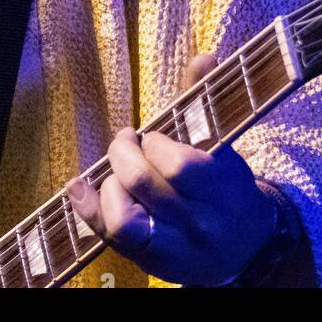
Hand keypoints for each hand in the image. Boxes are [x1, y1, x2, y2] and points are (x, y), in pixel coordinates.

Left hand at [64, 54, 276, 284]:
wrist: (244, 248)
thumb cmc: (225, 187)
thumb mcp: (221, 147)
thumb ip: (205, 103)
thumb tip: (204, 57)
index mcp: (220, 189)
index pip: (178, 165)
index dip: (154, 143)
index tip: (151, 136)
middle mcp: (198, 224)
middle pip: (143, 183)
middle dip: (123, 153)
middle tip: (126, 142)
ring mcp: (174, 249)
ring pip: (122, 219)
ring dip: (109, 184)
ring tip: (118, 172)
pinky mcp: (151, 264)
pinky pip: (109, 238)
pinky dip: (86, 208)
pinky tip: (77, 186)